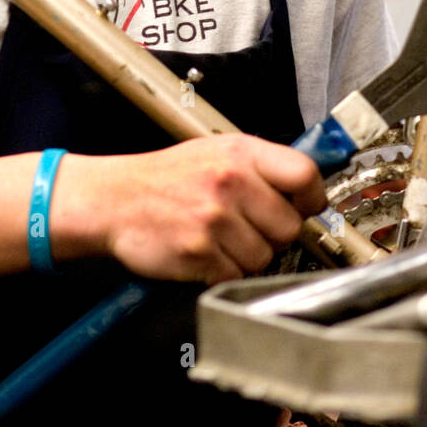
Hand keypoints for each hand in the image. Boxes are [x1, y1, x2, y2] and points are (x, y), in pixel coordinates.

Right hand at [49, 134, 325, 283]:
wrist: (115, 199)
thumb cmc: (168, 178)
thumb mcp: (216, 151)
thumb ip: (260, 167)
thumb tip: (307, 190)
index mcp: (241, 153)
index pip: (304, 176)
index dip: (311, 199)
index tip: (304, 209)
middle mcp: (231, 182)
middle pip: (289, 226)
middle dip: (273, 234)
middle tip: (248, 228)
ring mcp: (215, 219)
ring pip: (264, 257)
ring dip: (247, 256)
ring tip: (221, 239)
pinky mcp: (199, 253)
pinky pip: (235, 275)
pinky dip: (223, 272)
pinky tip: (205, 253)